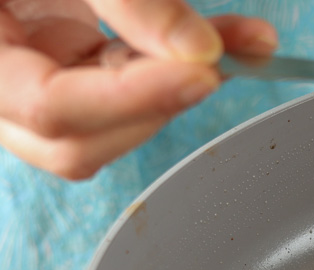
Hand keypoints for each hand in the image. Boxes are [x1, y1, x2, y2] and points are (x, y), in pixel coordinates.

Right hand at [0, 0, 277, 179]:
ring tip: (241, 44)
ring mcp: (25, 69)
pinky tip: (230, 42)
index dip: (128, 98)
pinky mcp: (63, 56)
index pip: (46, 106)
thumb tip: (196, 49)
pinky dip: (175, 70)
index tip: (202, 71)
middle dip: (153, 106)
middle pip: (71, 137)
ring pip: (103, 127)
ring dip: (174, 91)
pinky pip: (123, 86)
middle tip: (221, 60)